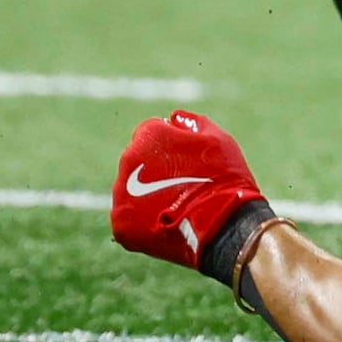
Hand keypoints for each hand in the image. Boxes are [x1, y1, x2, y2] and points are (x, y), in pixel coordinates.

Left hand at [112, 109, 271, 273]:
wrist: (221, 222)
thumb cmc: (222, 176)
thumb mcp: (217, 139)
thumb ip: (192, 124)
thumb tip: (174, 118)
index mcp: (149, 135)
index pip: (149, 132)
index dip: (169, 144)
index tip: (185, 158)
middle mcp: (128, 160)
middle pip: (137, 160)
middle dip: (155, 168)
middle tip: (182, 182)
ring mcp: (121, 194)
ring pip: (130, 189)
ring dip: (147, 194)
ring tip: (176, 204)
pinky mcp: (120, 223)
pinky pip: (129, 217)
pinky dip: (144, 220)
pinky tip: (167, 221)